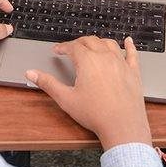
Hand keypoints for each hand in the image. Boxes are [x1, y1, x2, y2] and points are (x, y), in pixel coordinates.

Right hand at [25, 36, 151, 150]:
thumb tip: (31, 73)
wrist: (122, 125)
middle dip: (79, 42)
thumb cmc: (95, 114)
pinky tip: (128, 41)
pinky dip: (129, 46)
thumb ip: (48, 84)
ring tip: (93, 45)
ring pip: (109, 44)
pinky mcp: (133, 72)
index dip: (63, 47)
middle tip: (72, 48)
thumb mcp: (66, 99)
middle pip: (90, 41)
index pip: (72, 47)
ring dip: (99, 42)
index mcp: (88, 61)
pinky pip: (132, 54)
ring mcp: (121, 63)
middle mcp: (105, 57)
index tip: (57, 50)